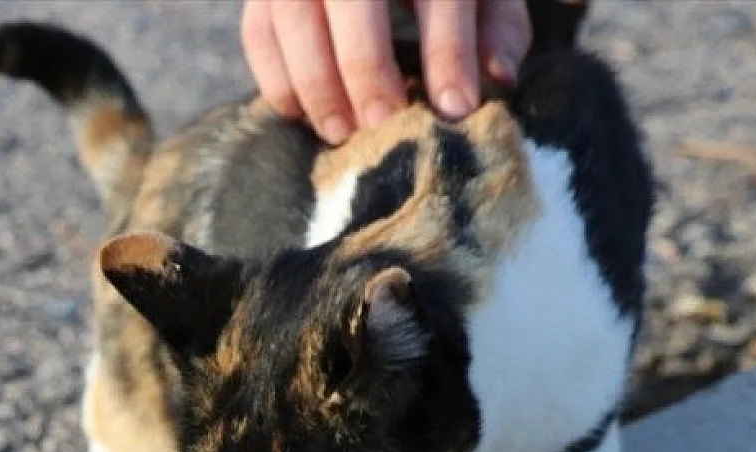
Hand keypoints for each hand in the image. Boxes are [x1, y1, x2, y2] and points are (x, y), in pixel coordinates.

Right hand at [241, 0, 531, 143]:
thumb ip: (497, 29)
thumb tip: (497, 79)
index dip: (448, 52)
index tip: (455, 109)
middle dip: (366, 66)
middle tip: (381, 125)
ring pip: (293, 15)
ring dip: (315, 80)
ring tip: (341, 133)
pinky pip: (257, 33)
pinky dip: (276, 77)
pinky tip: (302, 115)